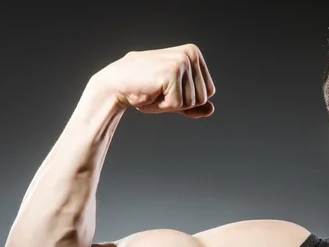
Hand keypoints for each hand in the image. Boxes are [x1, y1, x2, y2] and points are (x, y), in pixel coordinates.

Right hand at [91, 43, 215, 118]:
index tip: (169, 89)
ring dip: (170, 104)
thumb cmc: (144, 90)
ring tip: (155, 91)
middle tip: (160, 91)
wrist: (116, 85)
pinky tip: (151, 92)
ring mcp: (182, 61)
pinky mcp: (172, 72)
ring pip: (191, 102)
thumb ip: (194, 105)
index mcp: (194, 54)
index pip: (208, 92)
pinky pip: (177, 104)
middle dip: (180, 103)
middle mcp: (191, 54)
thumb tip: (212, 109)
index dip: (187, 99)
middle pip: (202, 98)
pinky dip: (162, 106)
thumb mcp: (174, 99)